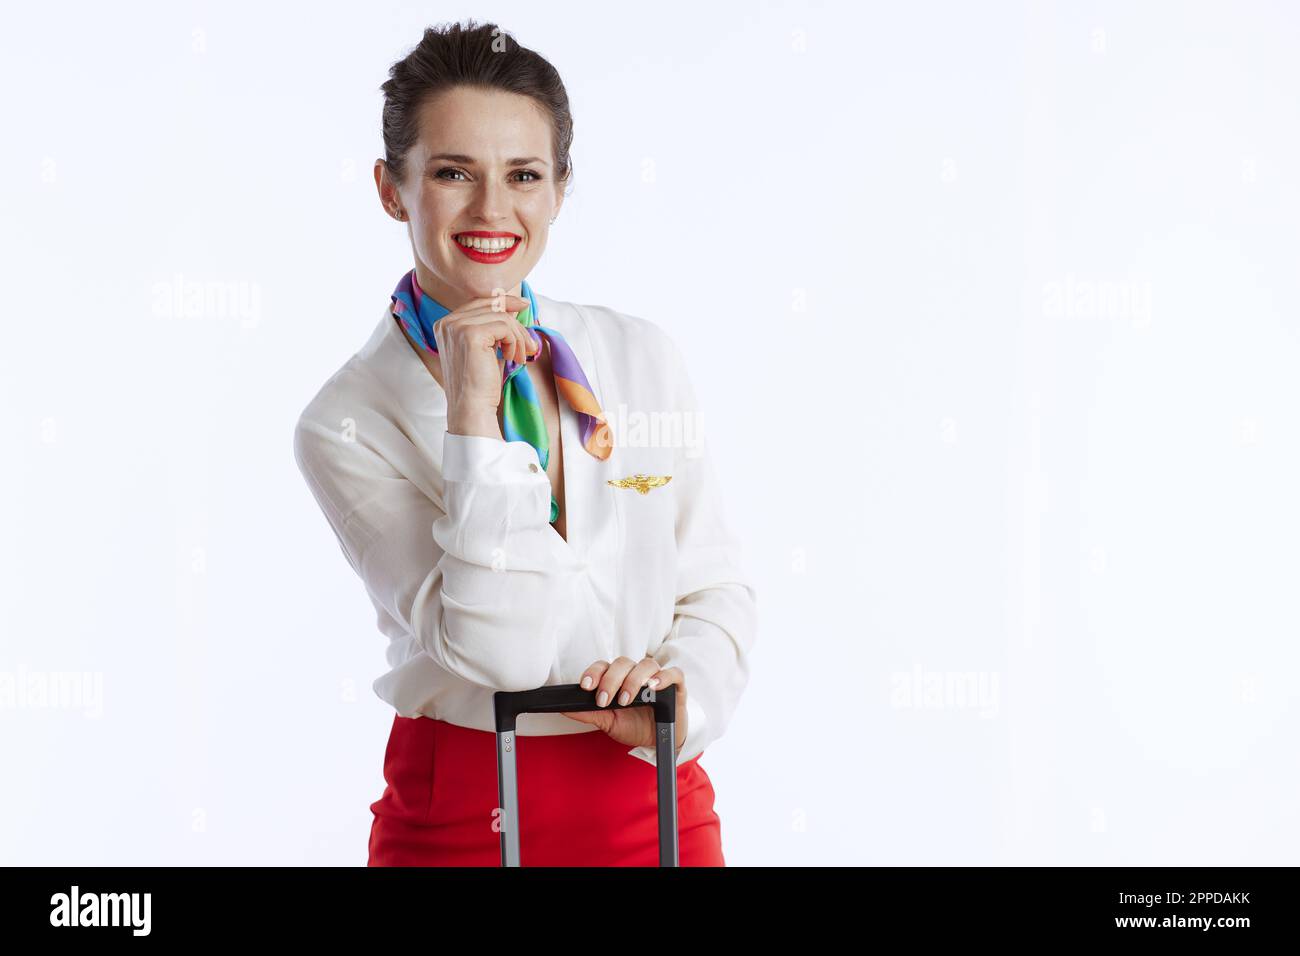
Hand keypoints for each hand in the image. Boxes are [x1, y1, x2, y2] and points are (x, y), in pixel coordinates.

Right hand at [433, 292, 539, 435]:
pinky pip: (504, 326)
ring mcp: (456, 327)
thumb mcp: (486, 350)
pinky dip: (515, 342)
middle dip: (516, 324)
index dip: (504, 301)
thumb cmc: (480, 384)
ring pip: (501, 316)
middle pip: (492, 307)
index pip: (479, 303)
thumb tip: (513, 308)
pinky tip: (513, 359)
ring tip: (520, 358)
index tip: (524, 305)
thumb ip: (493, 328)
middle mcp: (447, 323)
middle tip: (530, 344)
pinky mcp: (470, 334)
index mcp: (446, 325)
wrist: (472, 409)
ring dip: (518, 337)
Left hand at [560, 657, 687, 754]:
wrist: (658, 740)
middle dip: (611, 680)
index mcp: (618, 678)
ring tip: (627, 699)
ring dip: (634, 680)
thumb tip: (564, 708)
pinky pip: (673, 673)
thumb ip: (589, 713)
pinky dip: (664, 677)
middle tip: (605, 700)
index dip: (594, 672)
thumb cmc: (633, 726)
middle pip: (623, 663)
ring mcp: (656, 677)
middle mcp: (636, 673)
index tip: (586, 686)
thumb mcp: (609, 722)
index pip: (604, 666)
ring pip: (646, 664)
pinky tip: (654, 687)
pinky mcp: (676, 686)